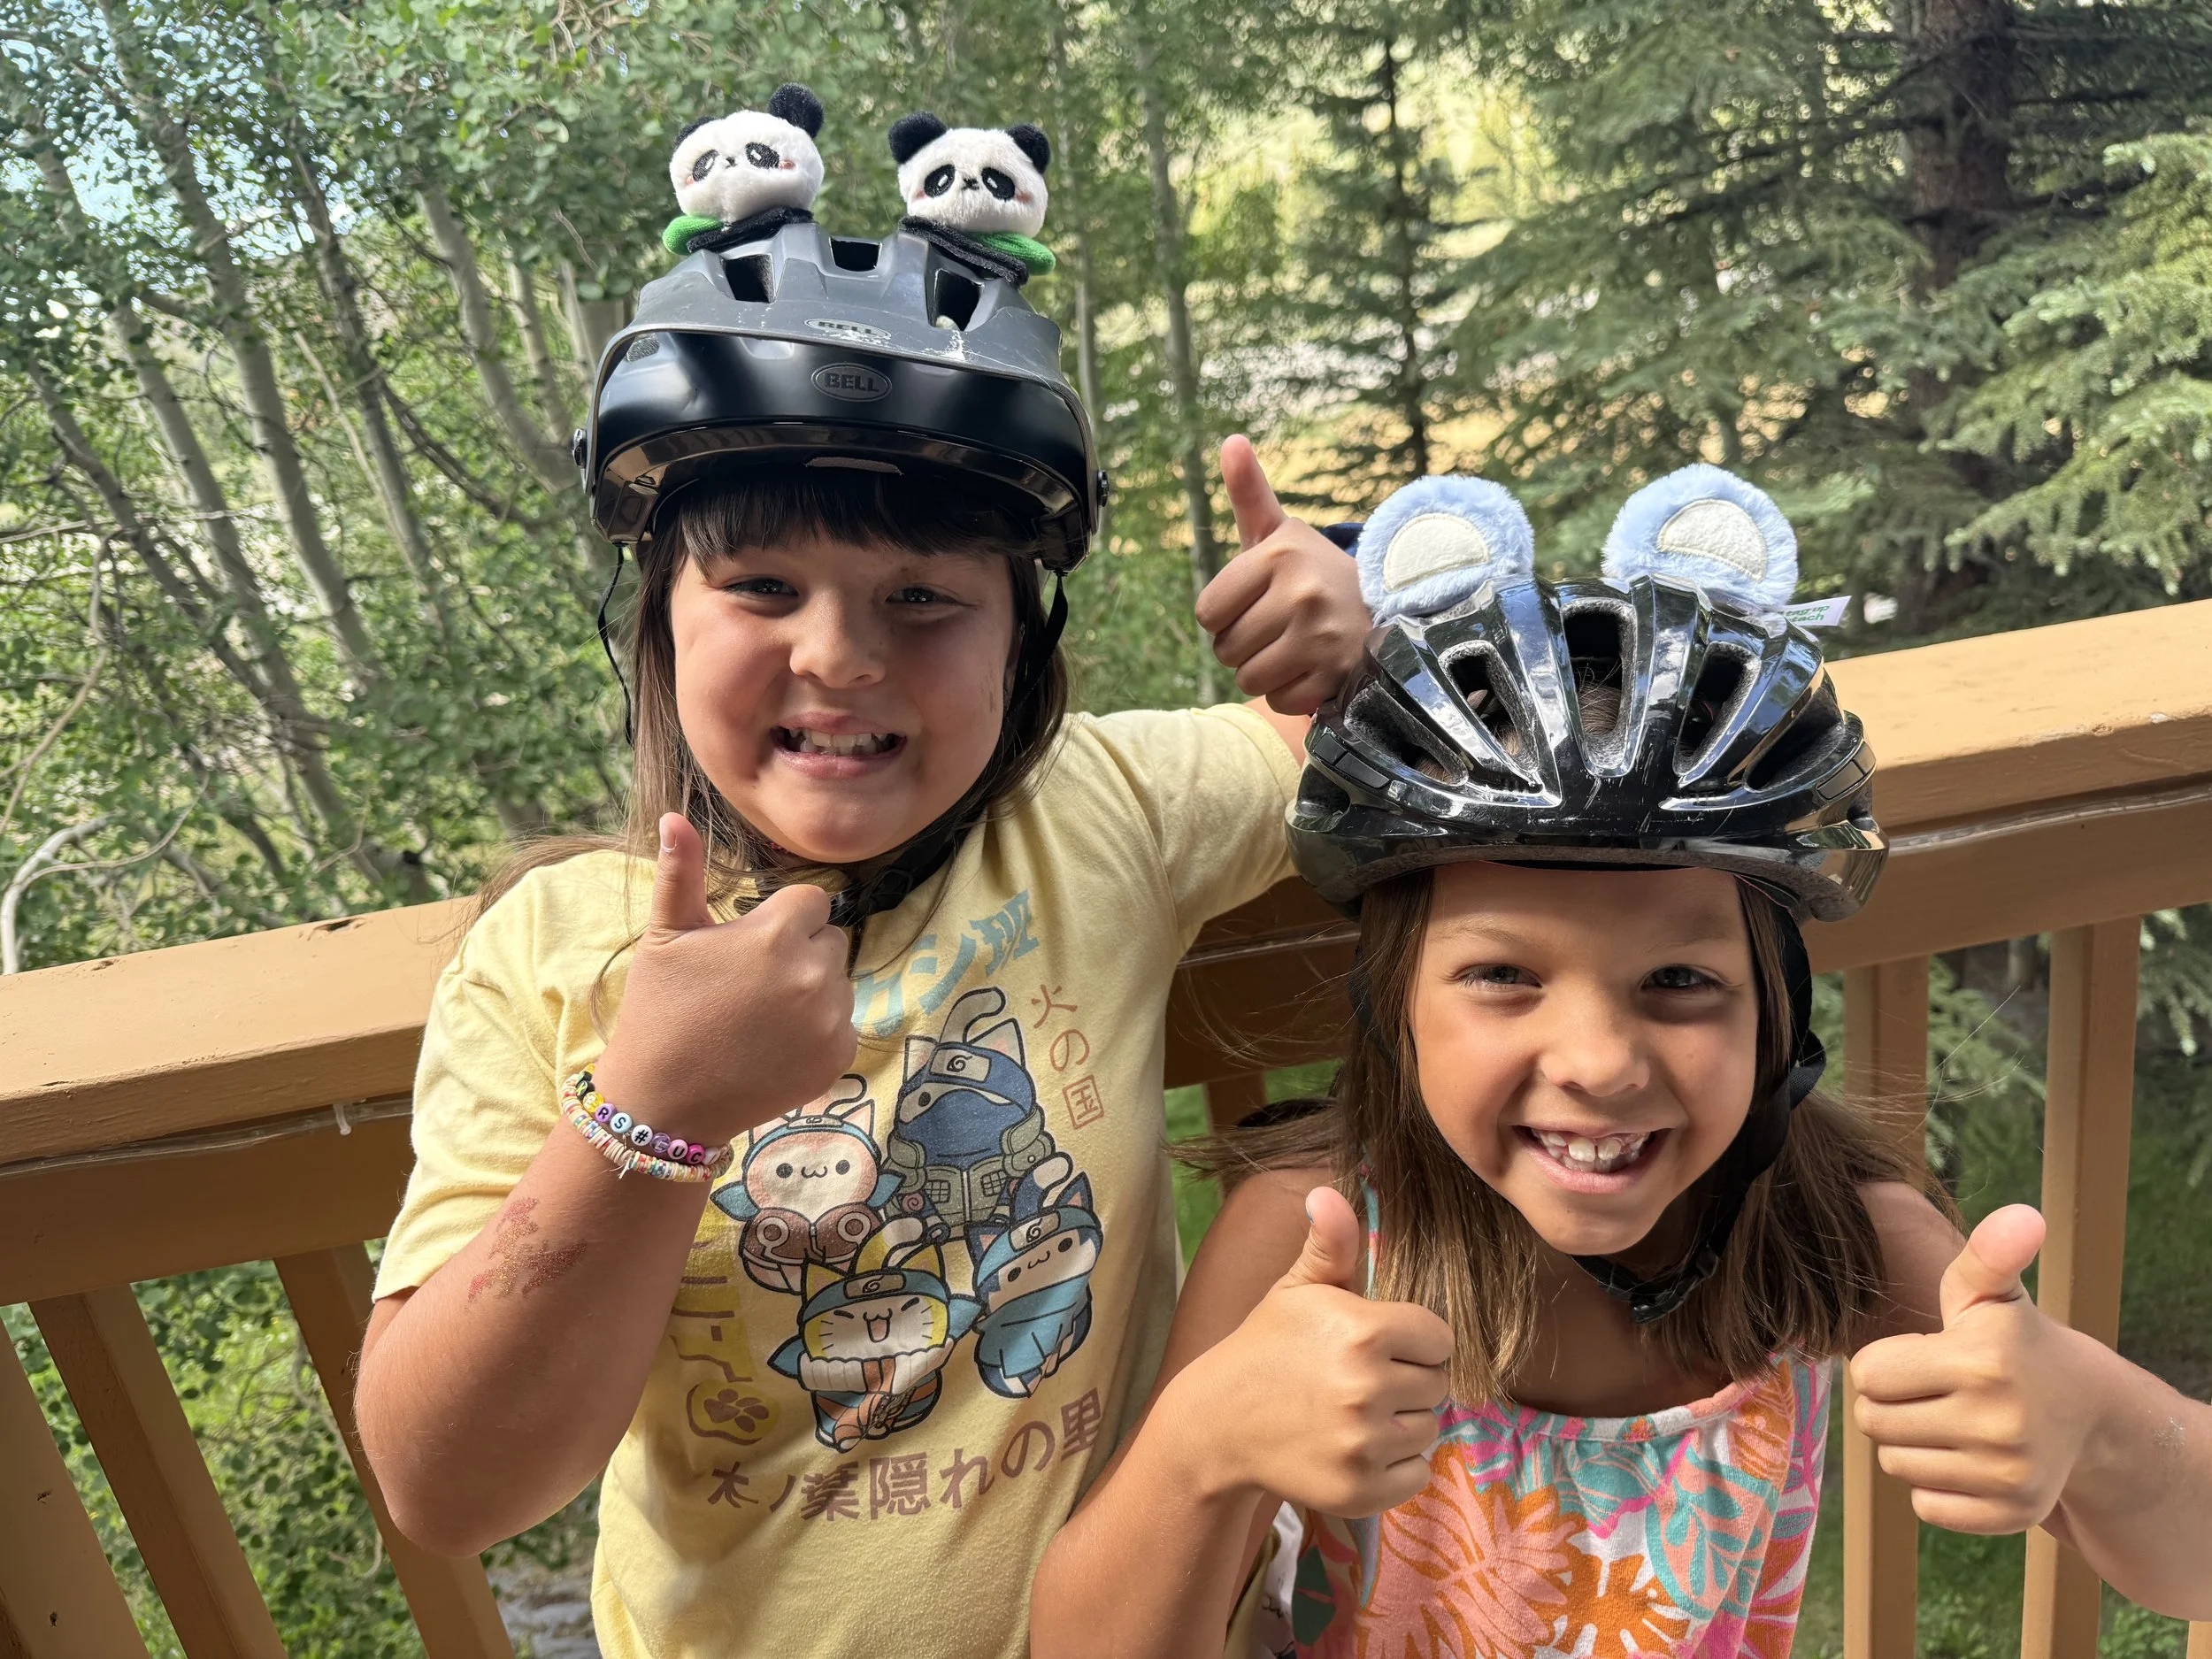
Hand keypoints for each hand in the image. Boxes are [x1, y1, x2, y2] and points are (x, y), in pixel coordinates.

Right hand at [591, 814, 856, 1143]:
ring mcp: (831, 1019)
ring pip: (839, 982)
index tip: (749, 946)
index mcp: (775, 934)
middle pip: (829, 940)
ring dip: (812, 991)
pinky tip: (775, 1046)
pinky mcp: (839, 1057)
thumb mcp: (665, 938)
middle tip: (750, 984)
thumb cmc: (660, 1011)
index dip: (781, 920)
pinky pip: (843, 1024)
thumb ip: (679, 873)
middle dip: (800, 953)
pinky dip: (819, 1032)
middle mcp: (813, 973)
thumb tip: (674, 817)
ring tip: (760, 1017)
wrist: (664, 1102)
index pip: (812, 902)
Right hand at [1179, 1186, 1450, 1516]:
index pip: (1440, 1338)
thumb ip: (1330, 1245)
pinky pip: (1417, 1473)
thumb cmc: (1265, 1348)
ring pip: (1430, 1428)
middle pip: (1438, 1384)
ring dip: (1403, 1423)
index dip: (1413, 1340)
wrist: (1217, 1424)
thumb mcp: (1295, 1291)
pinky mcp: (1361, 1489)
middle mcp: (1368, 1388)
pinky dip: (1396, 1466)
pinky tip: (1355, 1448)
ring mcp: (1364, 1444)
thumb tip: (1328, 1194)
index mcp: (1363, 1331)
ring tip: (1355, 1413)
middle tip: (1361, 1380)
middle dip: (1409, 1380)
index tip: (1378, 1345)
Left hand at [1195, 435, 1370, 714]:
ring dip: (1263, 672)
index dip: (1224, 615)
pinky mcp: (1336, 675)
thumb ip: (1249, 493)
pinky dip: (1290, 693)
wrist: (1384, 608)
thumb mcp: (1280, 533)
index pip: (1207, 613)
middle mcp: (1302, 593)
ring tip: (1292, 648)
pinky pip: (1280, 701)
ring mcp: (1321, 638)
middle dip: (1243, 645)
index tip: (1255, 603)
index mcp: (1279, 555)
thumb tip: (1230, 441)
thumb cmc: (1311, 574)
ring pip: (1249, 680)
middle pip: (1225, 650)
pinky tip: (1311, 668)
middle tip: (1277, 627)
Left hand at [1851, 1205, 2096, 1533]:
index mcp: (1981, 1360)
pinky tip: (1966, 1459)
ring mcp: (2007, 1474)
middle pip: (1874, 1423)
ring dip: (1910, 1444)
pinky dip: (1935, 1487)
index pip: (1868, 1375)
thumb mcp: (1993, 1295)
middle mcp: (1997, 1422)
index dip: (1886, 1363)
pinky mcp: (2010, 1513)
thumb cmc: (2015, 1343)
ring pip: (1896, 1465)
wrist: (2087, 1410)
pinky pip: (1925, 1506)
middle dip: (1891, 1403)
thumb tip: (2024, 1216)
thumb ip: (1988, 1253)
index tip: (1923, 1357)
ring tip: (1950, 1421)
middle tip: (1932, 1391)